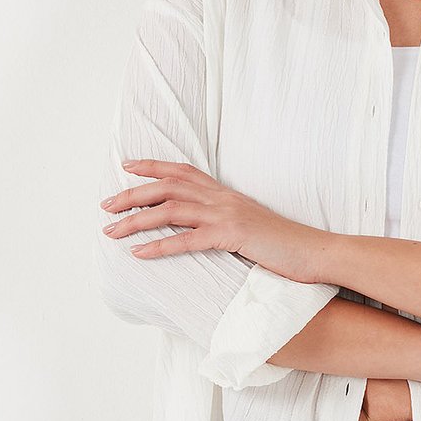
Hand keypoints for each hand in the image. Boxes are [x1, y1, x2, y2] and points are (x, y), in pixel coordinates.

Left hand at [100, 159, 311, 278]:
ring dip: (136, 220)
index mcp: (226, 194)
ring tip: (111, 232)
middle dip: (132, 194)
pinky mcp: (232, 236)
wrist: (315, 252)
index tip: (127, 167)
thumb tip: (203, 226)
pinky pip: (188, 240)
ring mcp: (227, 215)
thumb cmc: (284, 245)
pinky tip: (139, 254)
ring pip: (170, 210)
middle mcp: (222, 198)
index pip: (182, 171)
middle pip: (167, 187)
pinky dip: (160, 246)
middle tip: (105, 205)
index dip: (152, 166)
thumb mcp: (250, 225)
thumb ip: (226, 220)